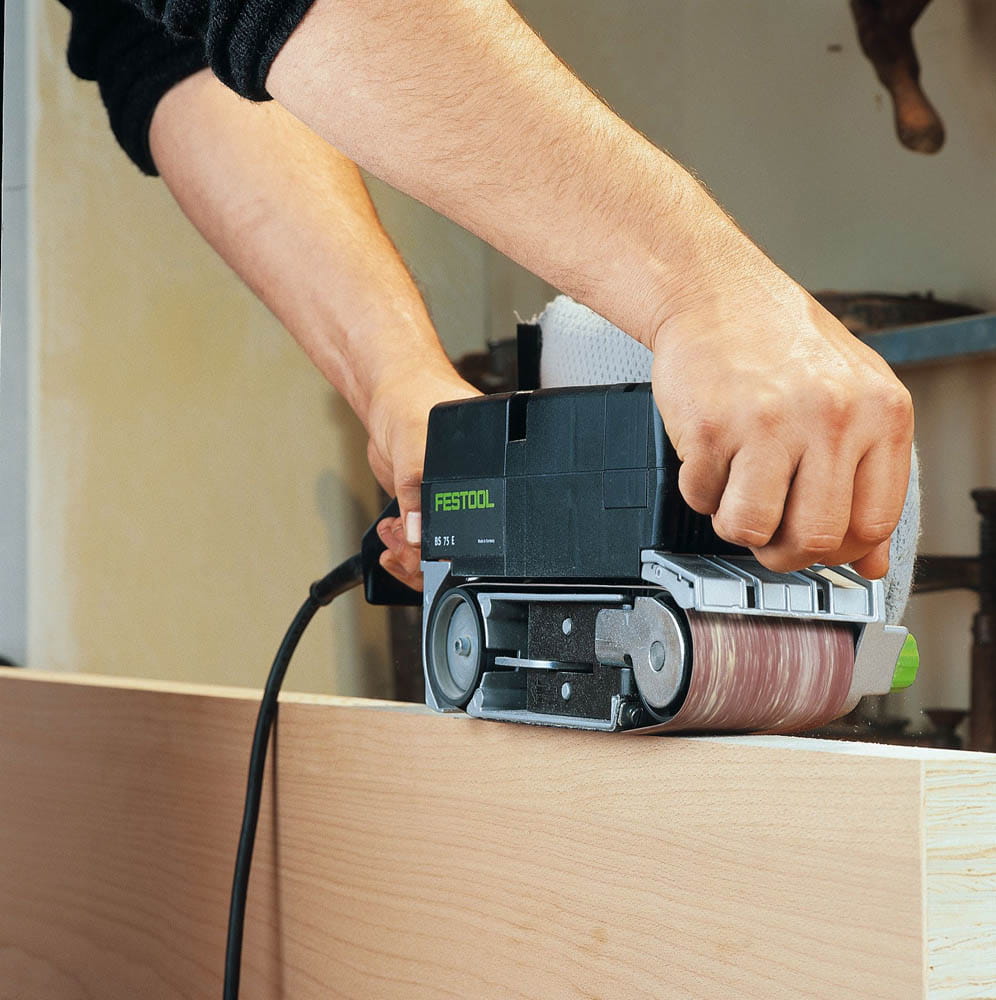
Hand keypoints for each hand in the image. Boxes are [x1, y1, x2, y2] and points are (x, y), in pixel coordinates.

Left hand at [365, 364, 479, 589]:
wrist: (390, 395)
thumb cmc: (414, 401)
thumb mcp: (416, 444)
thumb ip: (415, 488)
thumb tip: (418, 532)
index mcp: (489, 477)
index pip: (480, 531)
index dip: (451, 549)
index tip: (421, 546)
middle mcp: (474, 493)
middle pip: (461, 550)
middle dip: (424, 559)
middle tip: (402, 546)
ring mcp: (450, 502)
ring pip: (438, 552)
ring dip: (411, 557)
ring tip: (394, 539)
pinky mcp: (427, 506)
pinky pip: (422, 543)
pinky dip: (404, 548)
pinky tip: (392, 537)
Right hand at [650, 238, 912, 579]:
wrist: (715, 294)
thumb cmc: (781, 342)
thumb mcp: (853, 397)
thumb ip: (869, 477)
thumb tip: (871, 560)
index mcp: (878, 412)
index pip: (874, 522)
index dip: (842, 551)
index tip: (820, 545)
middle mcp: (828, 417)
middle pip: (815, 537)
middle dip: (785, 551)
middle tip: (771, 533)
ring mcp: (765, 423)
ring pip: (752, 529)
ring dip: (736, 524)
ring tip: (736, 492)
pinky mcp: (708, 428)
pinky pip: (701, 498)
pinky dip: (700, 489)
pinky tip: (711, 456)